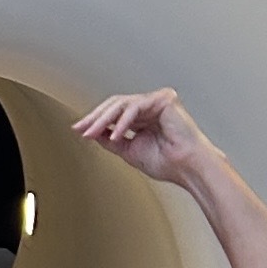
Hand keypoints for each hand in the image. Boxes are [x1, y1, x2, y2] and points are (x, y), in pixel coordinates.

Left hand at [74, 87, 215, 188]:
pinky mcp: (164, 99)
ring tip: (92, 132)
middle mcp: (150, 106)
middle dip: (95, 117)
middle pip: (116, 104)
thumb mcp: (129, 150)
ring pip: (122, 104)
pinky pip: (135, 106)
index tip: (79, 130)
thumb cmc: (167, 162)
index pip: (115, 113)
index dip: (96, 120)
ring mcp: (157, 101)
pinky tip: (114, 135)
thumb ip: (111, 140)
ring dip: (104, 119)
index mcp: (144, 117)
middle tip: (81, 128)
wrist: (187, 167)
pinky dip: (122, 122)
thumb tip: (92, 133)